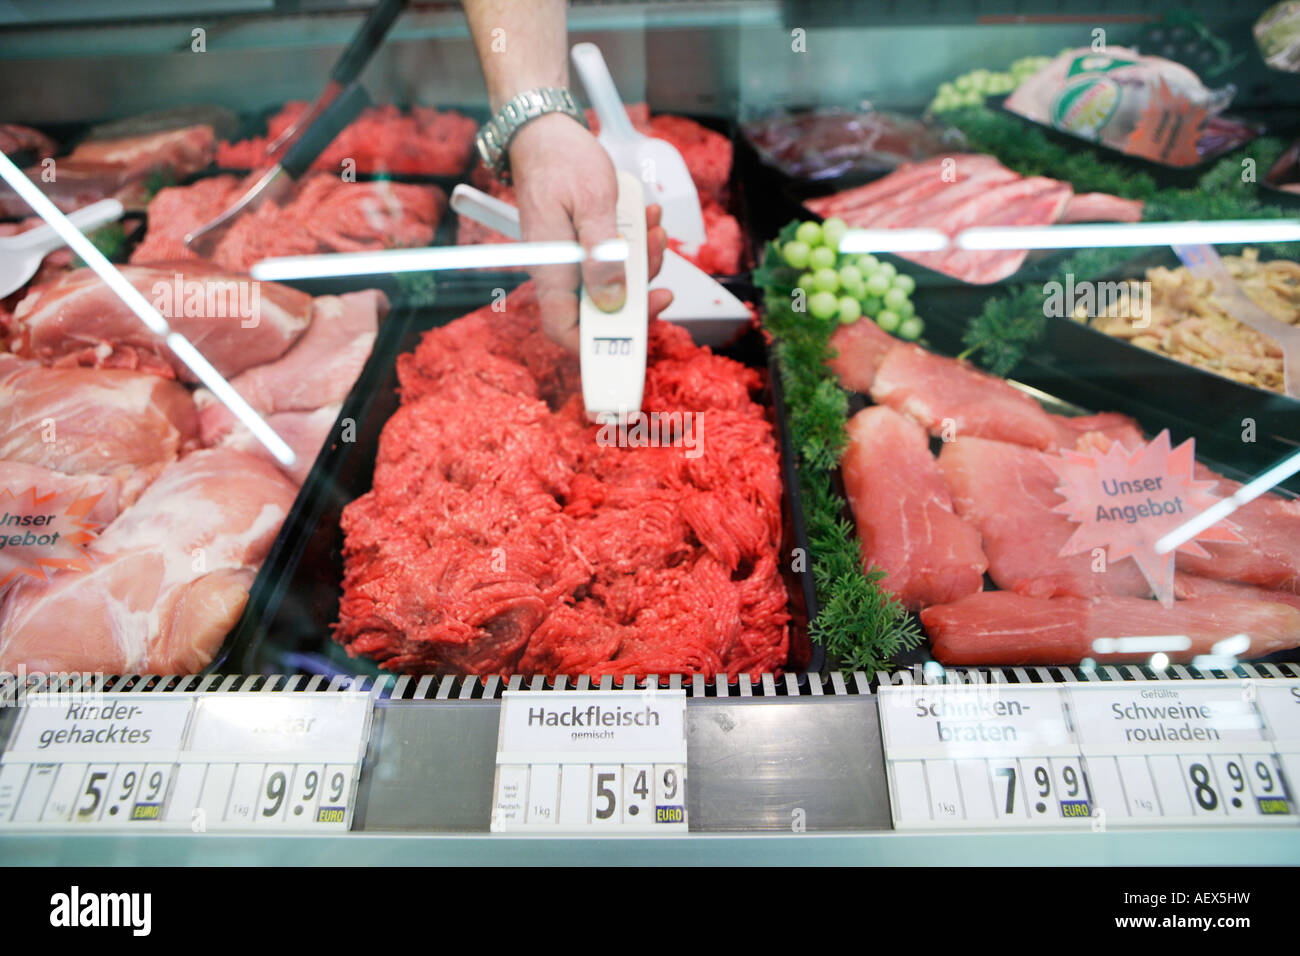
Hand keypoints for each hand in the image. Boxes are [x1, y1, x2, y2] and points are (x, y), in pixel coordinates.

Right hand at [509, 113, 671, 350]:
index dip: (596, 346)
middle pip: (601, 311)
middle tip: (657, 264)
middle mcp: (560, 272)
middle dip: (637, 293)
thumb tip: (613, 300)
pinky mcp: (584, 249)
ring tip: (653, 230)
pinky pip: (613, 261)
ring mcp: (572, 262)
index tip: (633, 338)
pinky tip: (645, 221)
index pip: (565, 330)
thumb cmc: (562, 160)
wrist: (547, 133)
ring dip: (641, 263)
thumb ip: (604, 254)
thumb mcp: (592, 203)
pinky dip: (634, 246)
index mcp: (552, 269)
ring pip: (613, 285)